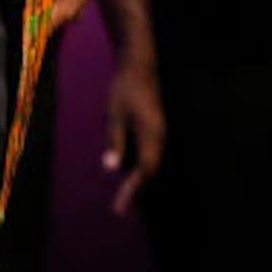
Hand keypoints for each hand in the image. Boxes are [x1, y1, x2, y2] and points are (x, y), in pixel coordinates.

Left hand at [101, 54, 165, 217]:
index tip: (120, 206)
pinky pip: (151, 155)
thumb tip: (111, 168)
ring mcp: (161, 133)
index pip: (145, 170)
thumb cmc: (125, 87)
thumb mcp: (114, 113)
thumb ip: (115, 141)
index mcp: (152, 133)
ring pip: (153, 164)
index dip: (133, 190)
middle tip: (119, 207)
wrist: (141, 64)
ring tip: (124, 196)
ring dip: (140, 181)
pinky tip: (129, 174)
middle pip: (151, 171)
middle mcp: (161, 136)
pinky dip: (141, 169)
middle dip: (136, 190)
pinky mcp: (157, 129)